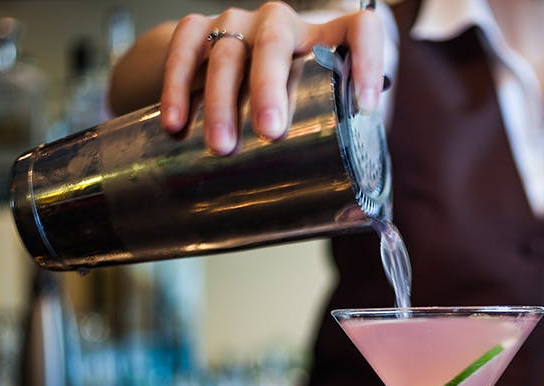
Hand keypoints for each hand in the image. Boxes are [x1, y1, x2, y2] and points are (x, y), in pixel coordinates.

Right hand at [160, 2, 385, 153]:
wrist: (224, 69)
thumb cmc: (284, 101)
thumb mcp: (312, 110)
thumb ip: (327, 137)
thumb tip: (344, 205)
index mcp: (324, 38)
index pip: (359, 30)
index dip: (368, 60)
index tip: (366, 105)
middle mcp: (281, 23)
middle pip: (275, 43)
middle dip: (270, 88)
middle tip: (270, 131)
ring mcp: (237, 23)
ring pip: (227, 53)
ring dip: (221, 101)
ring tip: (221, 145)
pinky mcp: (198, 29)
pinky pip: (185, 51)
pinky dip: (177, 87)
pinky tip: (176, 122)